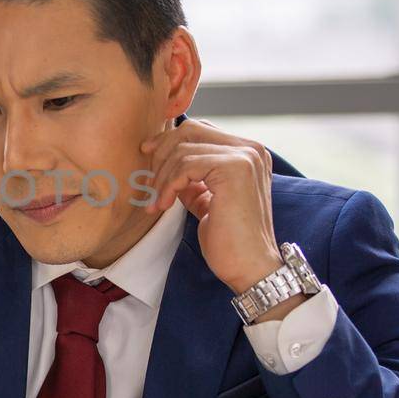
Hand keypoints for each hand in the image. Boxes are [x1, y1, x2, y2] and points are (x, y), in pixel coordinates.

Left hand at [141, 119, 284, 294]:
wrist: (250, 267)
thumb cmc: (229, 240)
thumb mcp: (206, 200)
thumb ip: (192, 178)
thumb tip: (164, 162)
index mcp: (248, 153)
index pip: (200, 130)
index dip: (170, 141)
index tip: (148, 155)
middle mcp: (251, 149)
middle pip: (191, 130)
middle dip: (162, 153)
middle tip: (147, 180)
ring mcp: (245, 157)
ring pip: (184, 149)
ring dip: (162, 177)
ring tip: (156, 202)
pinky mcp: (234, 169)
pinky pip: (185, 165)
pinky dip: (168, 185)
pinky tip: (163, 205)